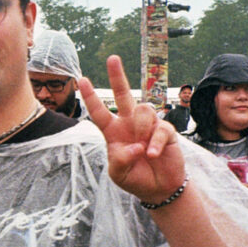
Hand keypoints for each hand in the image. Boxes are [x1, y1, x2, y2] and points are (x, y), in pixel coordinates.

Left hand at [79, 56, 185, 203]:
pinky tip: (152, 154)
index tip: (81, 80)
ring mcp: (148, 125)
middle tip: (112, 58)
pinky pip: (160, 128)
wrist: (158, 188)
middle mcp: (129, 124)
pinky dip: (155, 143)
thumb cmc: (135, 177)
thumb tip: (133, 146)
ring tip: (143, 150)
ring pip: (143, 110)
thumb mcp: (119, 173)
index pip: (99, 112)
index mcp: (113, 131)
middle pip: (123, 94)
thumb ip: (119, 160)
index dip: (91, 97)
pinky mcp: (166, 130)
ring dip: (141, 129)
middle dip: (117, 76)